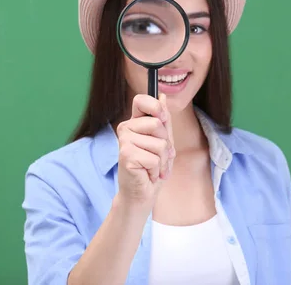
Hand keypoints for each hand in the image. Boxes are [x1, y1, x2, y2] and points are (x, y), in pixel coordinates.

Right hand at [115, 93, 175, 210]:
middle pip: (158, 123)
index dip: (155, 106)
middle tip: (159, 158)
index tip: (163, 119)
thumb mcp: (163, 142)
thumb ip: (164, 120)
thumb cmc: (152, 168)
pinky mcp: (126, 155)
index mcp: (134, 122)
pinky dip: (157, 170)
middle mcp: (126, 128)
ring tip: (153, 169)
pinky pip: (154, 158)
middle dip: (166, 145)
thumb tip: (164, 96)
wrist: (142, 194)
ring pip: (159, 144)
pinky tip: (147, 175)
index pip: (141, 99)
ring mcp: (124, 141)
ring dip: (163, 161)